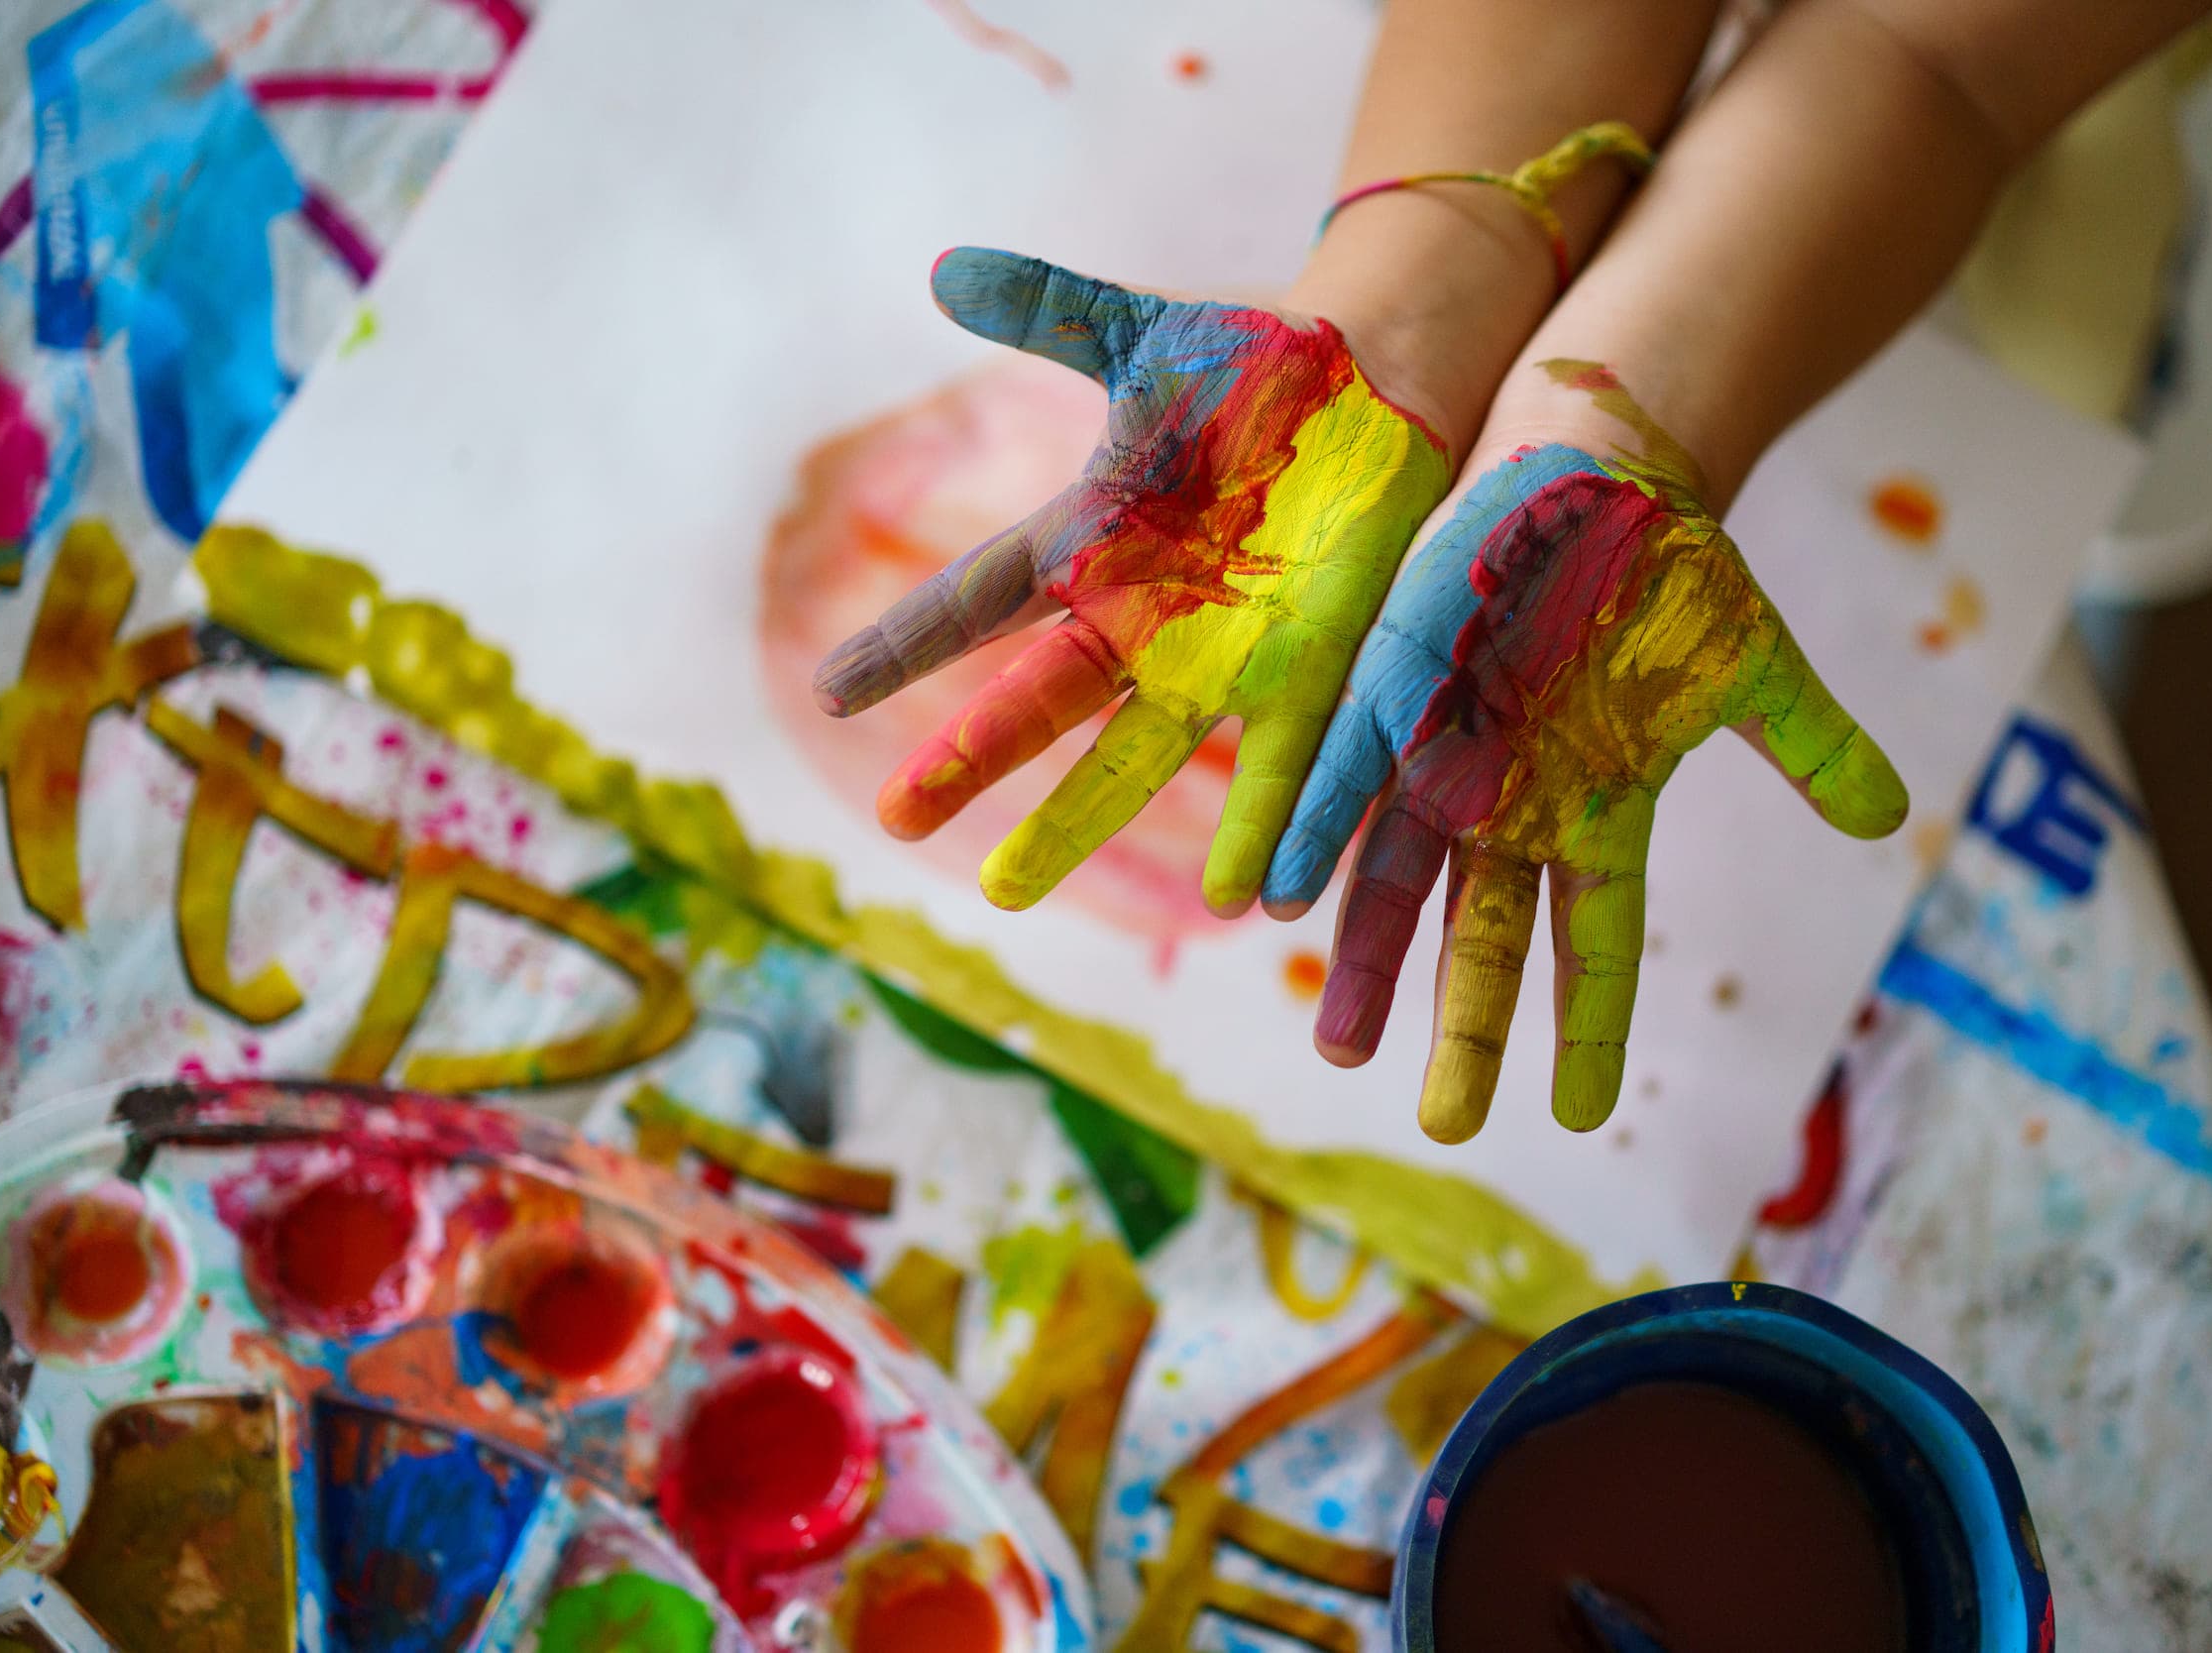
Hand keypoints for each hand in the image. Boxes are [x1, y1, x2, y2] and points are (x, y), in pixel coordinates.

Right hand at [813, 249, 1449, 913]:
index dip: (906, 644)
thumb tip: (944, 267)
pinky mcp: (1311, 675)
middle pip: (1037, 699)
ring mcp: (1222, 659)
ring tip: (1017, 892)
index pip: (977, 598)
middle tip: (893, 822)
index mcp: (1092, 544)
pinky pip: (1287, 764)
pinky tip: (1257, 900)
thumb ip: (1049, 310)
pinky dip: (1273, 829)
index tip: (828, 692)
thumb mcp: (1146, 335)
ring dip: (1081, 826)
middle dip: (969, 758)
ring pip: (1138, 761)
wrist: (1384, 392)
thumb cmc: (1259, 374)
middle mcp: (1142, 621)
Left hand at [1262, 440, 1905, 1142]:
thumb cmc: (1668, 572)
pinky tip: (1278, 893)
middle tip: (1447, 1127)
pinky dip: (1315, 833)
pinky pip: (1344, 774)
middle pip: (1483, 940)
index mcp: (1600, 814)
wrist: (1590, 470)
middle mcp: (1513, 805)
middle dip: (1465, 1033)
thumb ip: (1809, 747)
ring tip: (1337, 1043)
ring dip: (1362, 959)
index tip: (1582, 1117)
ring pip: (1394, 879)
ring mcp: (1445, 756)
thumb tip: (1890, 819)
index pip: (1596, 945)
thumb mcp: (1750, 663)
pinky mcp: (1393, 692)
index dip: (1588, 1028)